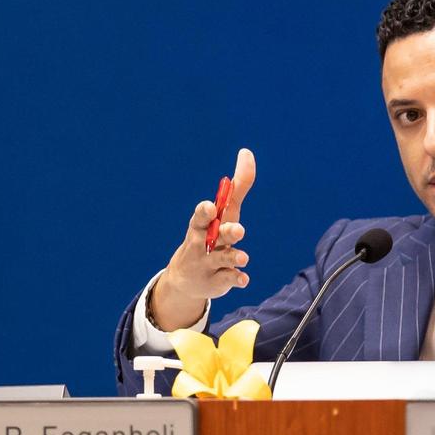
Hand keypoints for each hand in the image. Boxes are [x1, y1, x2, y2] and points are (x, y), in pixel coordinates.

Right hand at [149, 148, 256, 330]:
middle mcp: (203, 243)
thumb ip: (237, 186)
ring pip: (222, 260)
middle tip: (239, 230)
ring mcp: (209, 264)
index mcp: (202, 225)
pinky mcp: (217, 281)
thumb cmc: (210, 235)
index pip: (201, 216)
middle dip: (226, 232)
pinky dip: (236, 279)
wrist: (187, 279)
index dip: (205, 212)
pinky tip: (244, 279)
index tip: (211, 207)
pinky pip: (227, 280)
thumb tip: (247, 153)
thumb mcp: (223, 212)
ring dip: (233, 257)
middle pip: (214, 237)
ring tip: (243, 257)